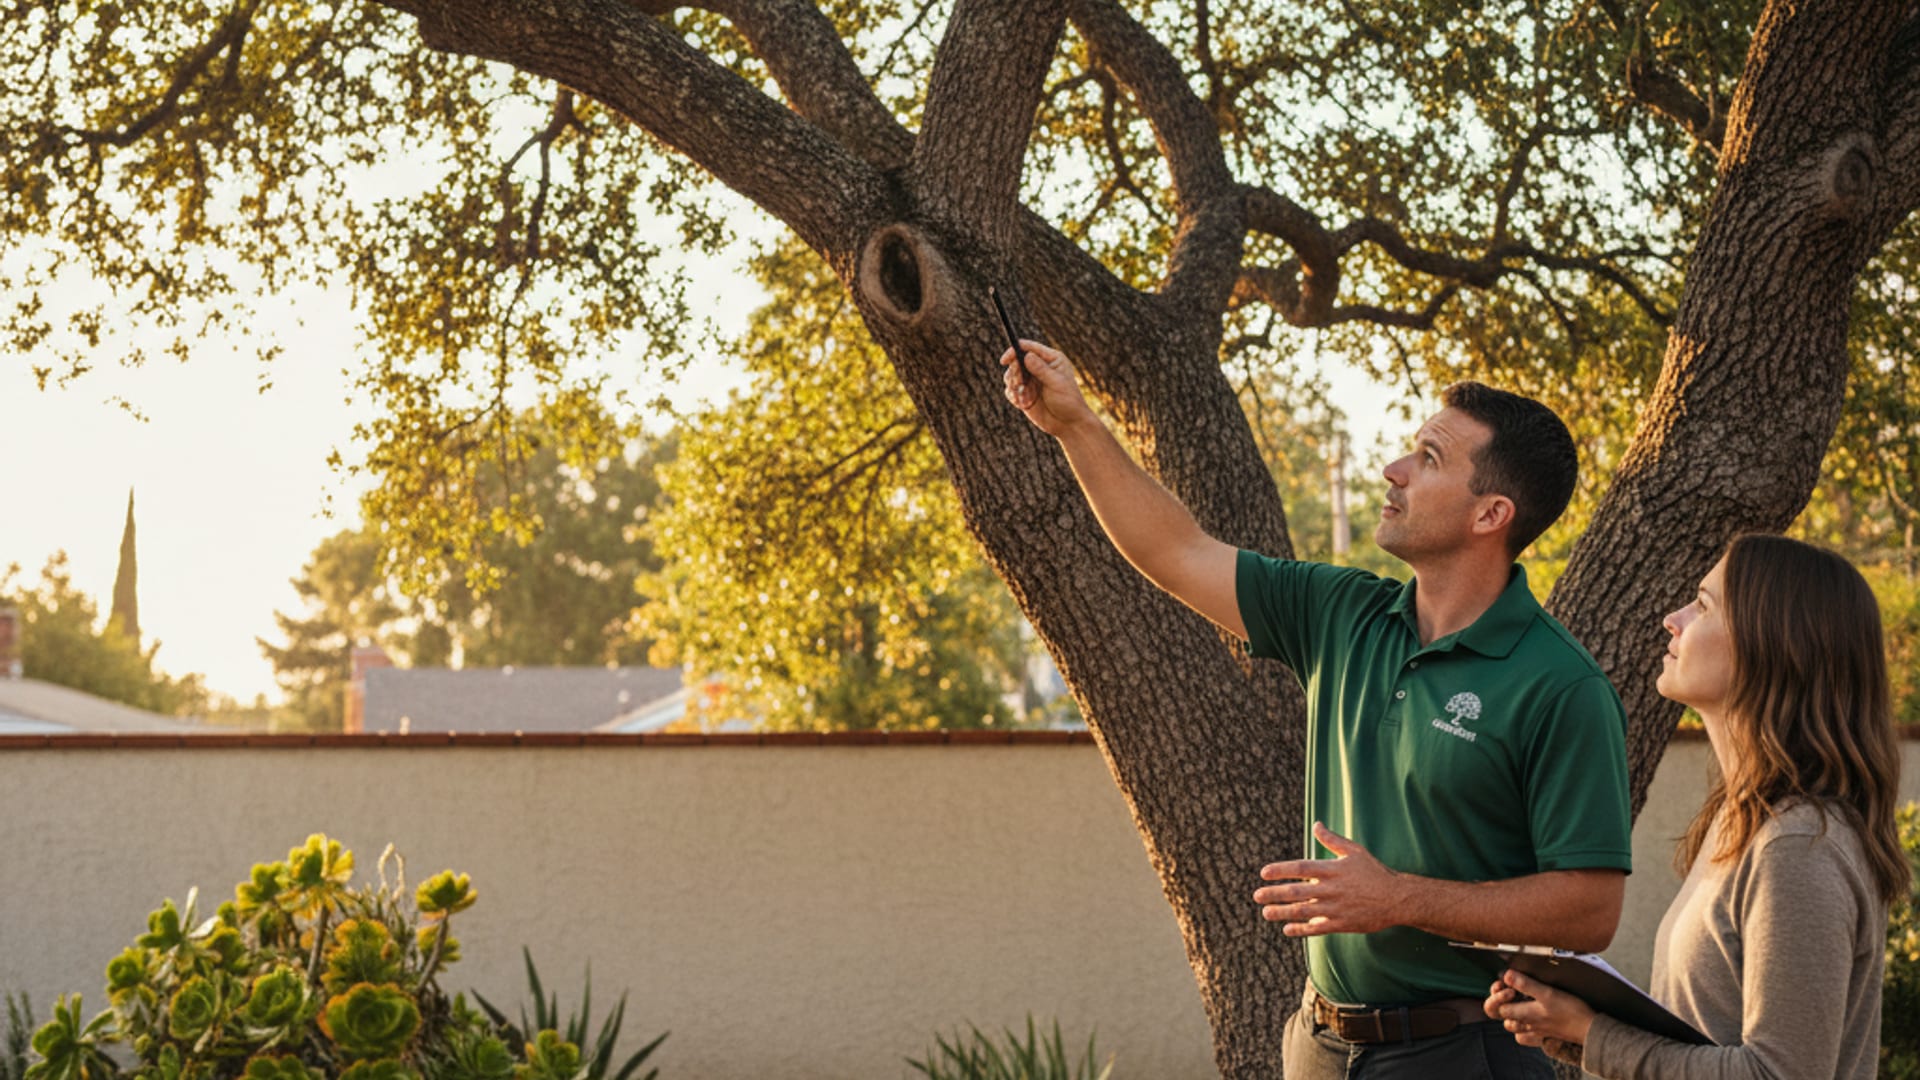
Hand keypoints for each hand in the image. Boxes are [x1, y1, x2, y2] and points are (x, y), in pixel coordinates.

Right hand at [1001, 339, 1092, 435]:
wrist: (1068, 424)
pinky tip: (1024, 404)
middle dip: (1014, 372)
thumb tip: (1027, 356)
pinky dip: (1013, 396)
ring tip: (1023, 395)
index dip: (1014, 351)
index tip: (1005, 360)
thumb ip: (1041, 369)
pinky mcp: (1024, 394)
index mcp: (1050, 359)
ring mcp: (1030, 381)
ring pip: (1011, 376)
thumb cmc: (1068, 401)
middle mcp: (1038, 367)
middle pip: (1016, 361)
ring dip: (1013, 385)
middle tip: (1019, 383)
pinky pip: (1010, 390)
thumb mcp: (1056, 383)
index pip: (1028, 348)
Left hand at [1253, 822, 1406, 936]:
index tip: (1263, 873)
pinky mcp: (1342, 924)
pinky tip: (1287, 929)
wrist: (1397, 899)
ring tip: (1266, 912)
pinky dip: (1301, 929)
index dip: (1281, 870)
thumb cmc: (1374, 872)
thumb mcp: (1355, 851)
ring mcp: (1335, 908)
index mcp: (1332, 870)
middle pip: (1297, 891)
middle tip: (1256, 895)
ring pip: (1303, 911)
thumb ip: (1332, 840)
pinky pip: (1317, 929)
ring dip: (1282, 912)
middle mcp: (1331, 889)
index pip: (1300, 868)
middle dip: (1275, 893)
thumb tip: (1316, 824)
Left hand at [1483, 969, 1595, 1048]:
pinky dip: (1523, 1030)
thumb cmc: (1571, 1011)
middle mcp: (1527, 1025)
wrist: (1590, 1029)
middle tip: (1509, 989)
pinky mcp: (1545, 1036)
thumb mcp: (1548, 993)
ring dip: (1512, 1014)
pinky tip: (1529, 1019)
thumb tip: (1506, 975)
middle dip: (1501, 1003)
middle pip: (1503, 1017)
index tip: (1507, 984)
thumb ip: (1526, 984)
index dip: (1498, 995)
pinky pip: (1526, 1038)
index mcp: (1525, 1014)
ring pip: (1513, 1027)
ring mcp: (1535, 1032)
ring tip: (1518, 1001)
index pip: (1498, 1008)